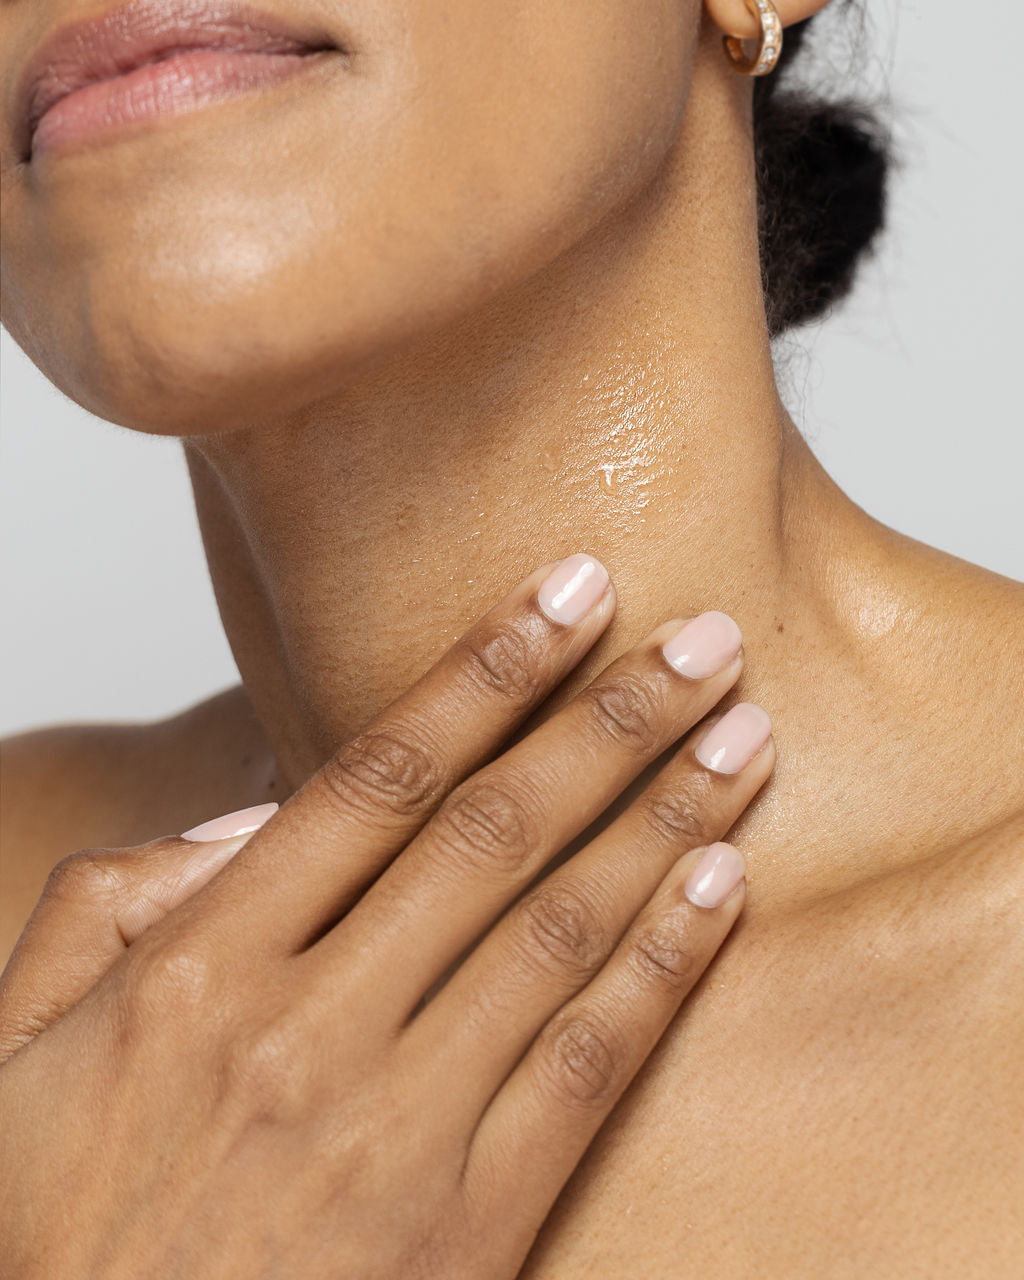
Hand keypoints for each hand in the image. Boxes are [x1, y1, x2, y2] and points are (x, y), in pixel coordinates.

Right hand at [0, 554, 774, 1278]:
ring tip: (745, 735)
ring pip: (560, 929)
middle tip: (702, 640)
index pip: (376, 776)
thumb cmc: (48, 1233)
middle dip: (611, 717)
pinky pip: (586, 1065)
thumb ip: (109, 903)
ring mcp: (398, 1128)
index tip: (567, 594)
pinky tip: (722, 885)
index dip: (485, 672)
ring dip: (666, 816)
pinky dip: (663, 966)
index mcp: (200, 968)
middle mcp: (310, 1028)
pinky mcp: (468, 1224)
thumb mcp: (16, 1050)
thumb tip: (248, 815)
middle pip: (494, 831)